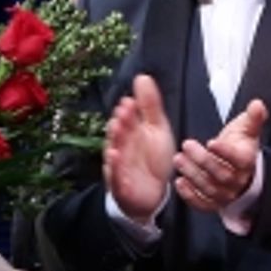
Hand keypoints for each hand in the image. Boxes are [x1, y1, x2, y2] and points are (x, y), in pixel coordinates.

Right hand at [104, 74, 175, 223]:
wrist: (153, 194)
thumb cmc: (152, 159)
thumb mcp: (156, 129)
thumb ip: (150, 105)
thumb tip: (142, 77)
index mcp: (130, 134)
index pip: (127, 120)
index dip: (127, 111)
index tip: (130, 101)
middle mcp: (121, 148)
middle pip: (119, 134)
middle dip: (121, 123)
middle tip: (124, 111)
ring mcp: (119, 167)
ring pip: (114, 152)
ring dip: (115, 141)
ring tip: (117, 129)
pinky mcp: (121, 185)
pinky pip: (115, 176)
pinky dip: (114, 167)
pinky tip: (115, 156)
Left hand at [175, 99, 267, 212]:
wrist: (239, 169)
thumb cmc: (241, 147)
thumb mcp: (247, 130)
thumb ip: (253, 117)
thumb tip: (257, 105)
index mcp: (247, 162)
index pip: (239, 160)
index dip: (225, 152)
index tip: (211, 142)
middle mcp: (238, 181)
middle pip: (222, 174)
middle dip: (203, 160)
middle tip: (187, 145)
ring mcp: (226, 194)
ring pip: (210, 188)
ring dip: (193, 175)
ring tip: (179, 160)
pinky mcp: (214, 203)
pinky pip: (202, 203)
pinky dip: (190, 196)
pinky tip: (180, 183)